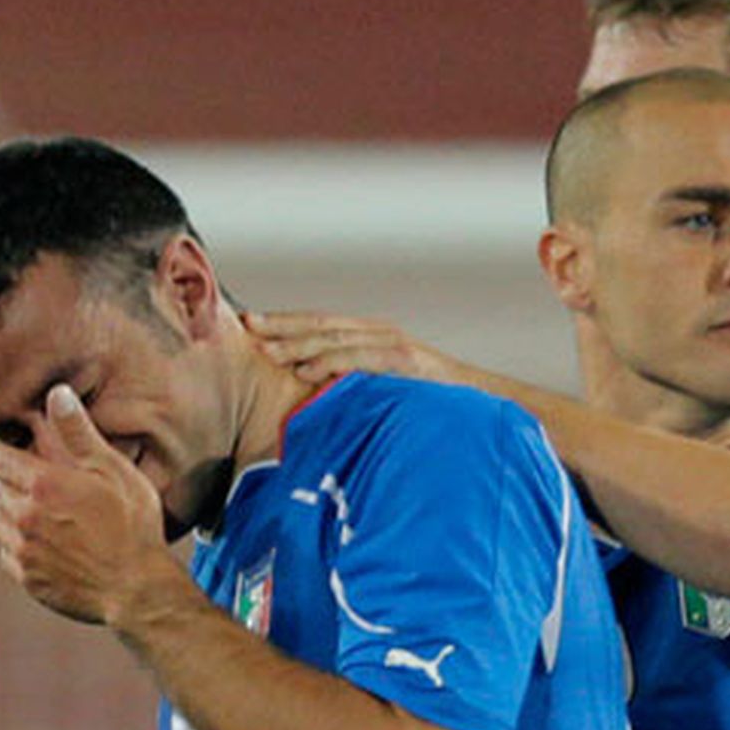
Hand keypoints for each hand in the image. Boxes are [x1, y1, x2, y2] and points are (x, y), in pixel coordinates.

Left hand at [0, 384, 169, 623]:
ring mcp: (24, 551)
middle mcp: (24, 517)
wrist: (138, 590)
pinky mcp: (29, 579)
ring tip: (23, 511)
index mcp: (43, 485)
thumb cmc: (134, 526)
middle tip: (6, 480)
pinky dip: (16, 546)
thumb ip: (81, 433)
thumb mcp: (115, 471)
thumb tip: (57, 394)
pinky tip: (35, 544)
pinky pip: (9, 555)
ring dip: (5, 513)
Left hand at [246, 310, 462, 385]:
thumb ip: (354, 388)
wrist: (482, 405)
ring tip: (267, 350)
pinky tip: (306, 371)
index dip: (286, 324)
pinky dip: (331, 363)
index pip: (321, 326)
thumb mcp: (386, 391)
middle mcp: (380, 334)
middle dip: (282, 325)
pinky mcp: (404, 362)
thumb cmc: (431, 405)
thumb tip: (316, 399)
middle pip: (321, 324)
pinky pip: (361, 359)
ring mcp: (393, 345)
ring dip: (298, 343)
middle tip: (247, 327)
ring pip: (336, 338)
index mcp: (372, 339)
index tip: (251, 326)